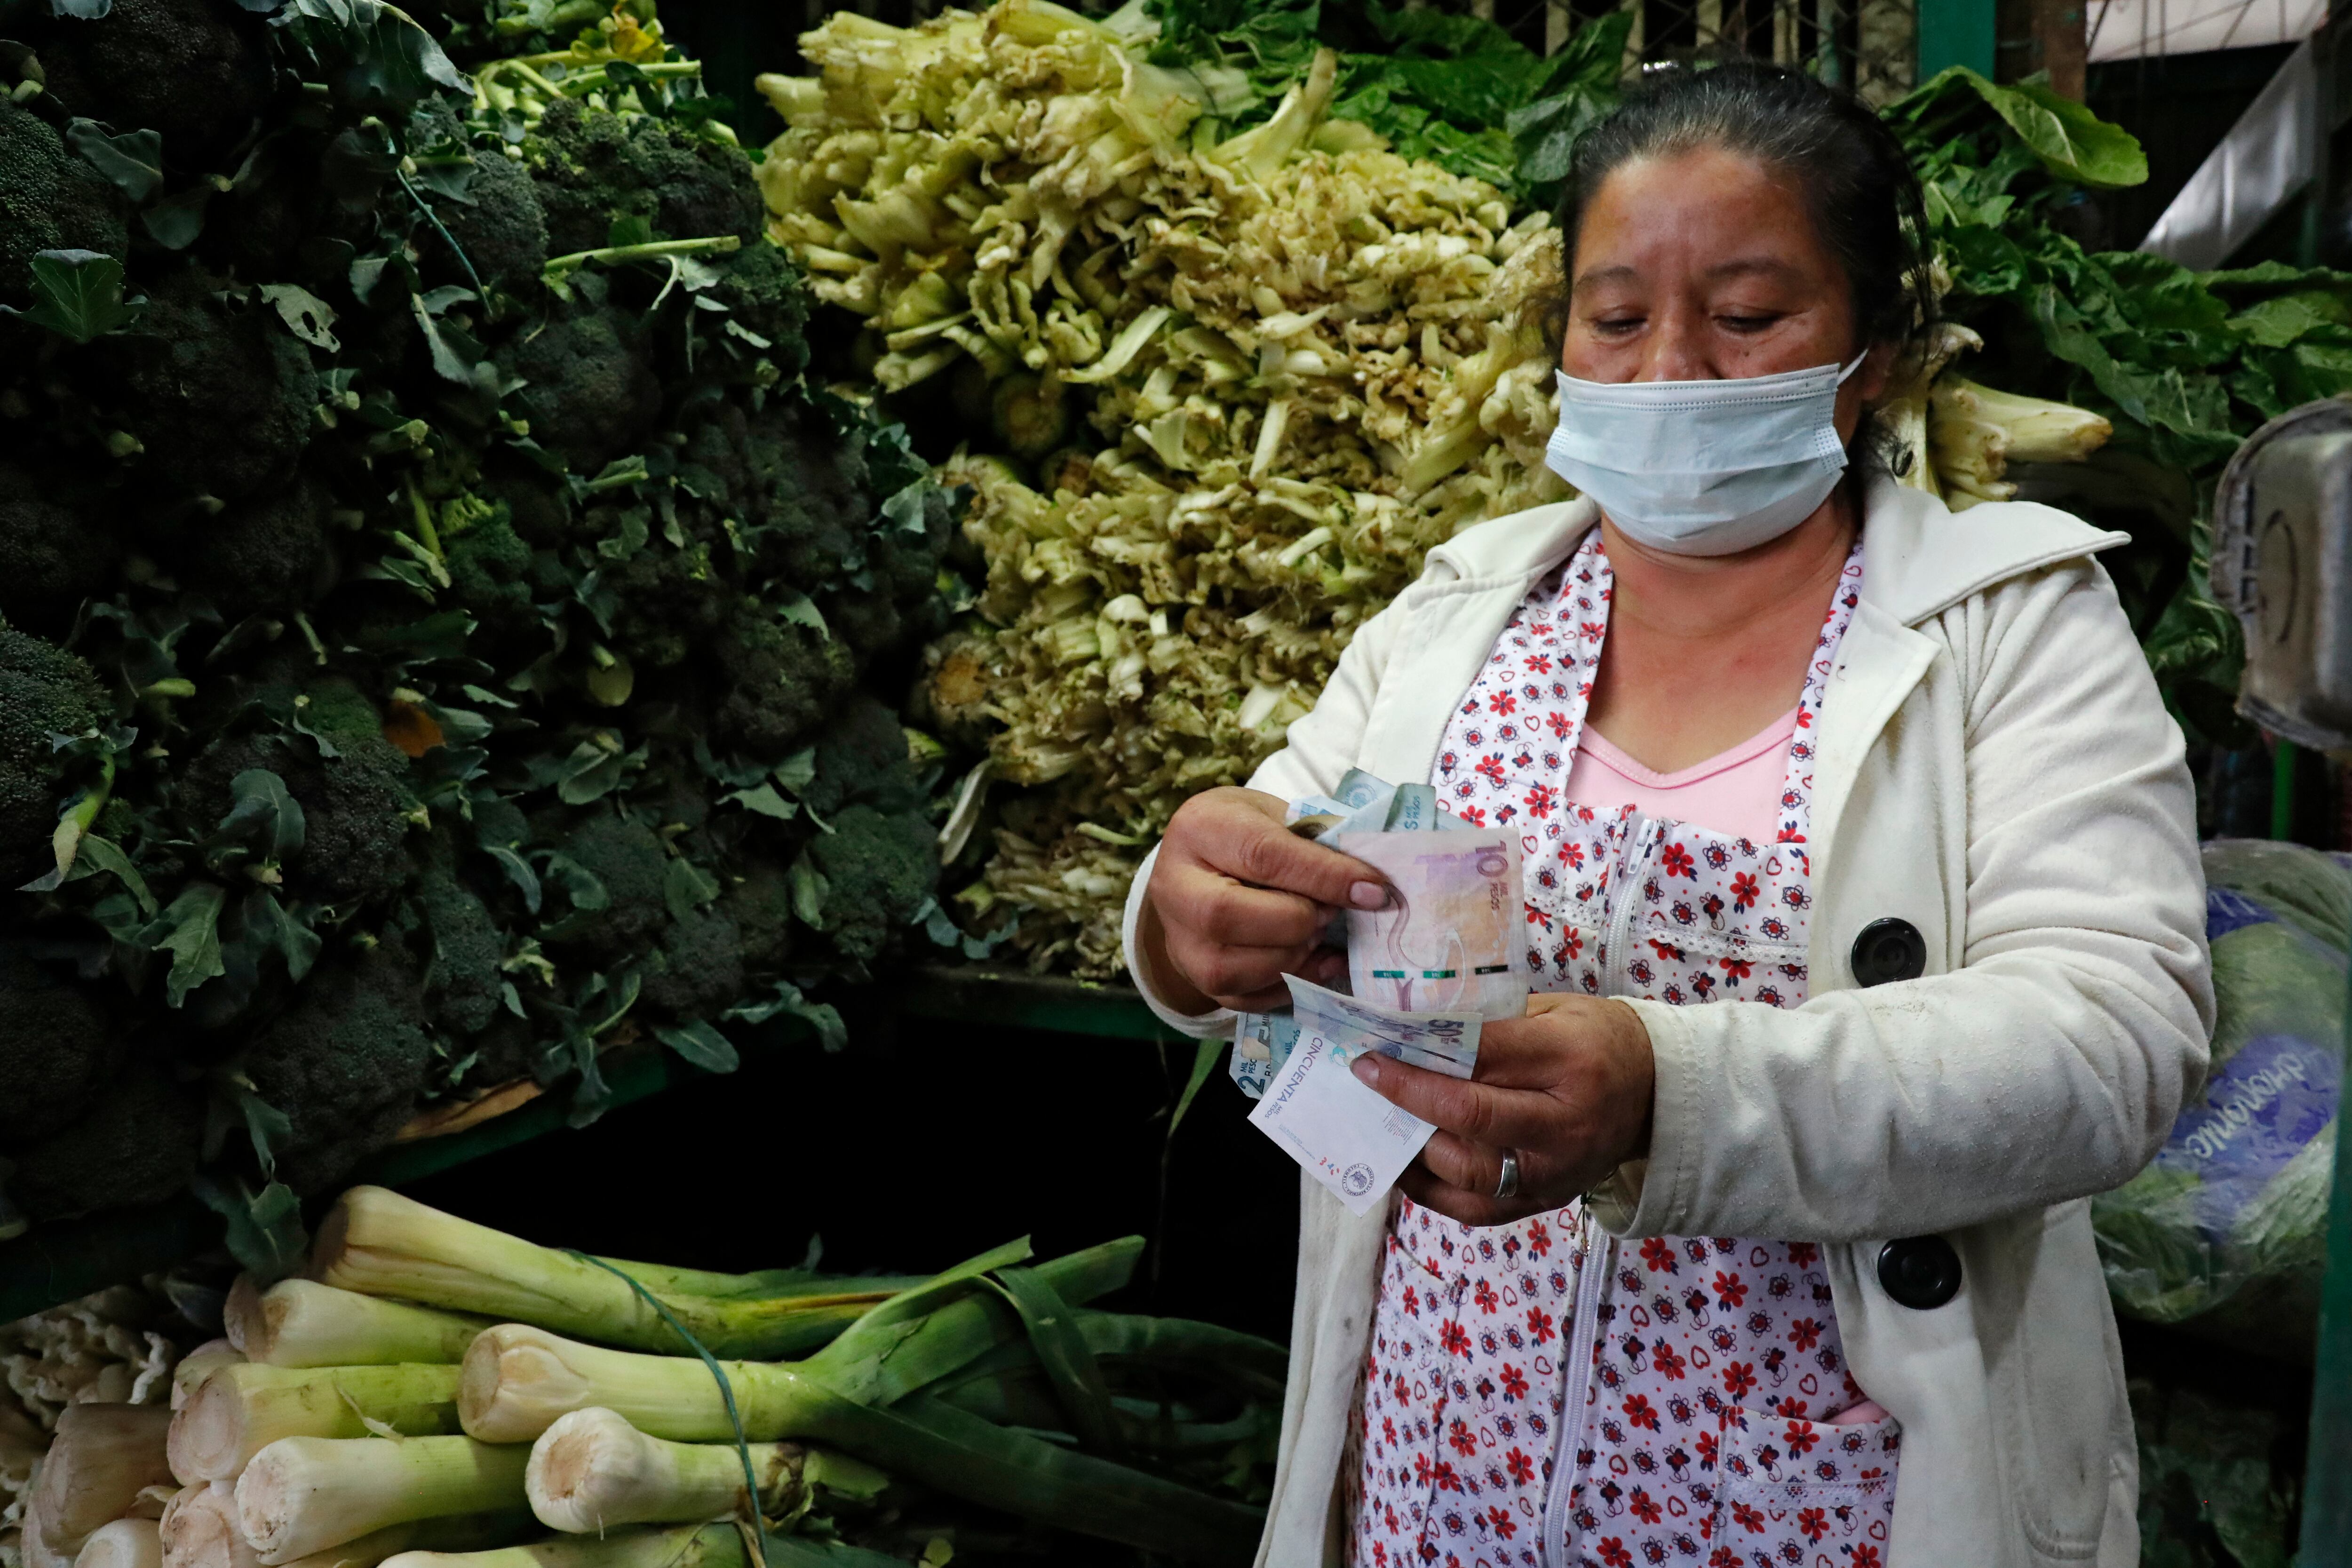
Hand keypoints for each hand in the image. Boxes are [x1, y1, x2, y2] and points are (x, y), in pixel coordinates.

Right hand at [1136, 786, 1393, 1012]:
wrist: (1199, 868)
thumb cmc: (1246, 834)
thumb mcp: (1274, 816)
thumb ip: (1314, 843)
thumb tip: (1368, 886)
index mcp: (1198, 830)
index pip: (1263, 856)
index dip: (1324, 877)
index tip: (1374, 892)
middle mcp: (1174, 888)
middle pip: (1232, 916)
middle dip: (1301, 920)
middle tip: (1332, 912)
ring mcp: (1180, 941)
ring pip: (1239, 967)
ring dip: (1298, 955)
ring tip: (1319, 932)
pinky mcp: (1196, 979)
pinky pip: (1249, 998)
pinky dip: (1294, 983)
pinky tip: (1317, 961)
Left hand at [1350, 993, 1655, 1224]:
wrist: (1655, 1095)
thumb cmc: (1596, 1041)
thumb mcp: (1552, 1012)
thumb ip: (1492, 1024)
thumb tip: (1416, 1031)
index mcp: (1569, 1061)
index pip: (1483, 1058)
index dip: (1422, 1055)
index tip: (1375, 1050)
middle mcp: (1564, 1123)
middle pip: (1472, 1118)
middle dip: (1409, 1098)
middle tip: (1366, 1079)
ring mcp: (1556, 1171)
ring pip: (1469, 1171)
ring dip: (1415, 1147)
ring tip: (1379, 1122)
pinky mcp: (1546, 1202)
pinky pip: (1477, 1208)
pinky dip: (1433, 1191)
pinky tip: (1407, 1165)